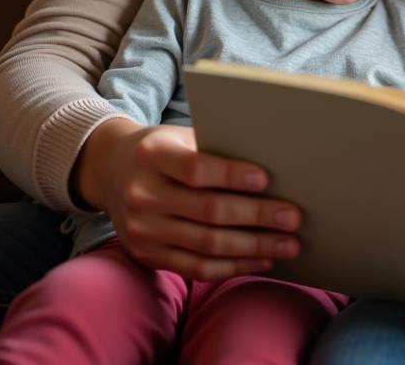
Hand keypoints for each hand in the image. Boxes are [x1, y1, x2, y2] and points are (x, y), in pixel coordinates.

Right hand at [73, 118, 301, 278]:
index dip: (231, 175)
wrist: (110, 169)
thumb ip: (214, 148)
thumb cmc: (162, 149)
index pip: (196, 169)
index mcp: (153, 156)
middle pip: (208, 211)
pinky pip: (195, 269)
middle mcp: (142, 195)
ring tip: (288, 244)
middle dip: (257, 216)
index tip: (266, 179)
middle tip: (293, 217)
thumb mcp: (179, 136)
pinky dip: (232, 267)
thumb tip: (273, 163)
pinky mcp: (147, 255)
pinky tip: (260, 260)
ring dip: (253, 247)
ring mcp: (142, 230)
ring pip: (206, 245)